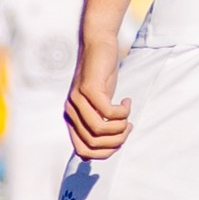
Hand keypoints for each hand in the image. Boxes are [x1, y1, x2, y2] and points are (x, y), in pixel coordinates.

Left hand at [65, 38, 132, 159]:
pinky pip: (108, 112)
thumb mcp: (100, 105)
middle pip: (93, 144)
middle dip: (116, 141)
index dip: (104, 153)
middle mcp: (71, 112)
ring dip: (120, 128)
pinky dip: (122, 112)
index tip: (119, 141)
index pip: (83, 152)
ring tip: (128, 117)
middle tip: (128, 127)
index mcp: (72, 119)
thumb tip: (108, 146)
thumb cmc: (102, 77)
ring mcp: (78, 100)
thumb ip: (100, 124)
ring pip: (99, 131)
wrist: (98, 45)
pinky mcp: (89, 88)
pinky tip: (126, 102)